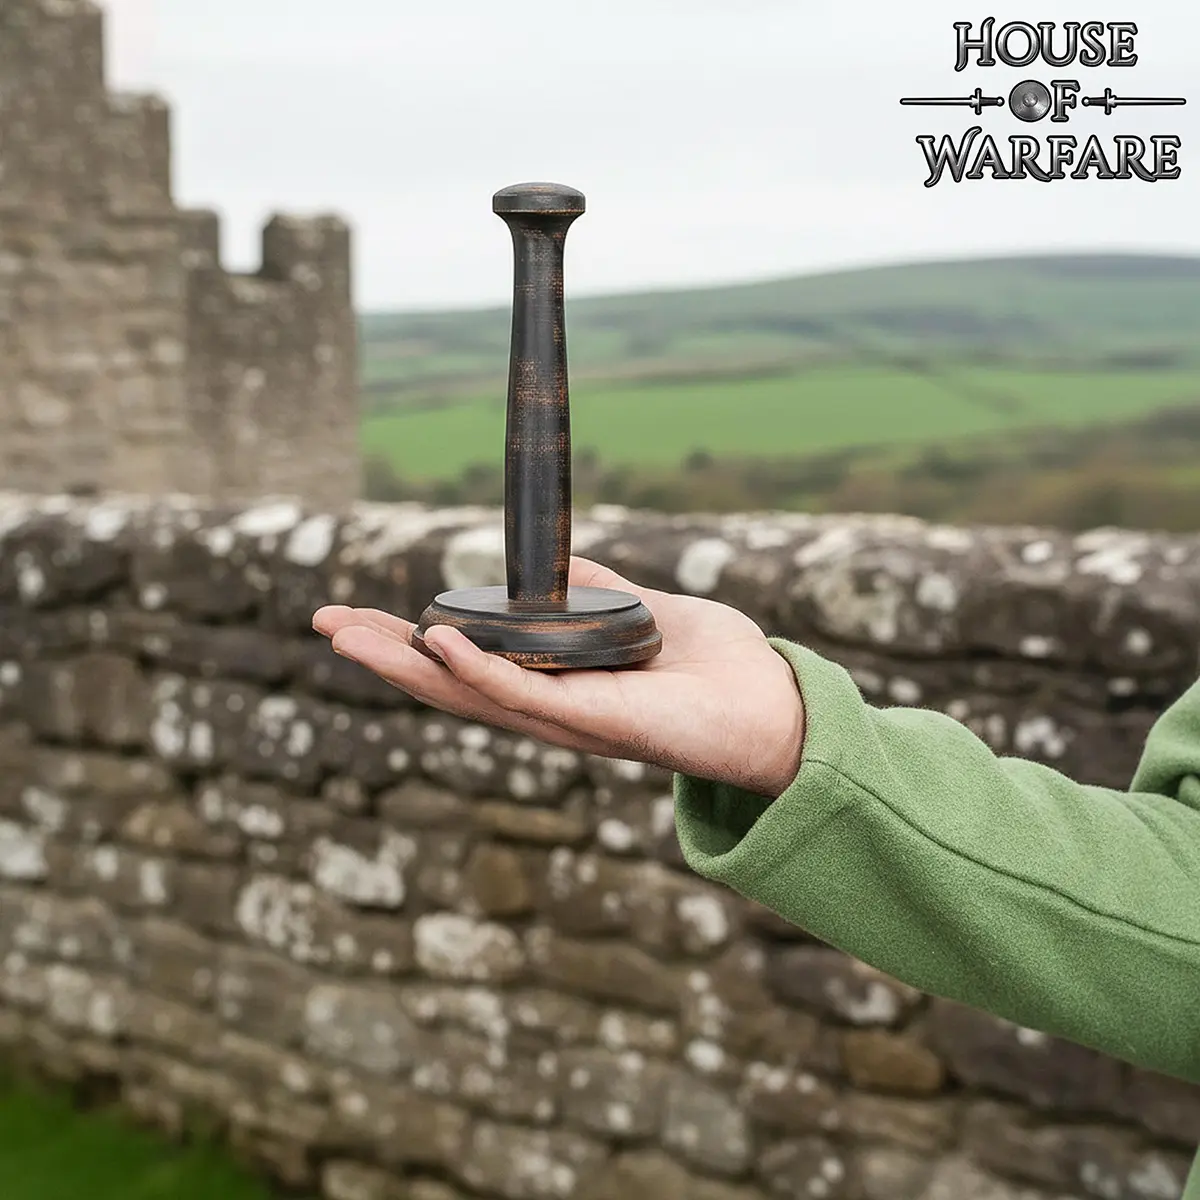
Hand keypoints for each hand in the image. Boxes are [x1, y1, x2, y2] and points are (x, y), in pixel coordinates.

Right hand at [312, 557, 804, 797]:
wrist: (775, 706)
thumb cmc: (719, 668)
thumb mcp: (646, 615)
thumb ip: (601, 595)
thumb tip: (565, 567)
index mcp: (555, 685)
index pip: (467, 664)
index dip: (412, 641)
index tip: (363, 615)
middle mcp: (549, 710)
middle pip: (448, 685)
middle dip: (383, 657)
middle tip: (324, 623)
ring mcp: (566, 721)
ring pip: (468, 695)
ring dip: (406, 665)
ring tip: (348, 633)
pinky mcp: (594, 723)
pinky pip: (522, 697)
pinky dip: (476, 670)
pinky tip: (435, 640)